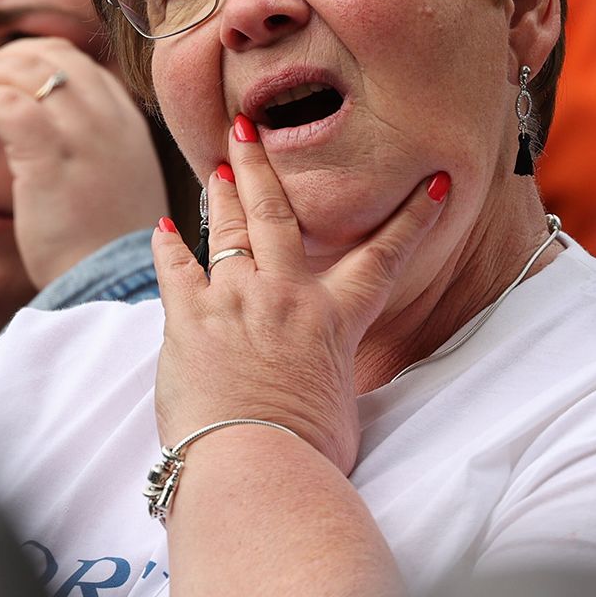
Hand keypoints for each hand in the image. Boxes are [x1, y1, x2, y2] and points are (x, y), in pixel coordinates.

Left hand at [0, 38, 169, 288]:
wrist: (110, 285)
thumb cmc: (103, 244)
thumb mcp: (114, 183)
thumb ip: (95, 149)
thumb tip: (54, 134)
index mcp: (125, 121)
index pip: (75, 61)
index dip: (29, 61)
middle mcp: (108, 117)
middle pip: (48, 54)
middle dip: (1, 62)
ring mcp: (82, 132)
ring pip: (24, 69)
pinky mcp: (49, 155)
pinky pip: (3, 102)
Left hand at [148, 113, 450, 474]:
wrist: (259, 469)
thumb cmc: (309, 456)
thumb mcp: (341, 408)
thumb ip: (330, 377)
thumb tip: (322, 384)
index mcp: (334, 320)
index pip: (383, 256)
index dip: (412, 216)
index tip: (434, 180)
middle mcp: (286, 297)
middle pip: (279, 215)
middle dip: (264, 166)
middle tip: (248, 127)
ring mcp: (234, 302)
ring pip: (229, 230)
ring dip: (223, 194)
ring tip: (217, 164)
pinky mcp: (189, 321)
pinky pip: (176, 271)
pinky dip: (168, 248)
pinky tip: (161, 228)